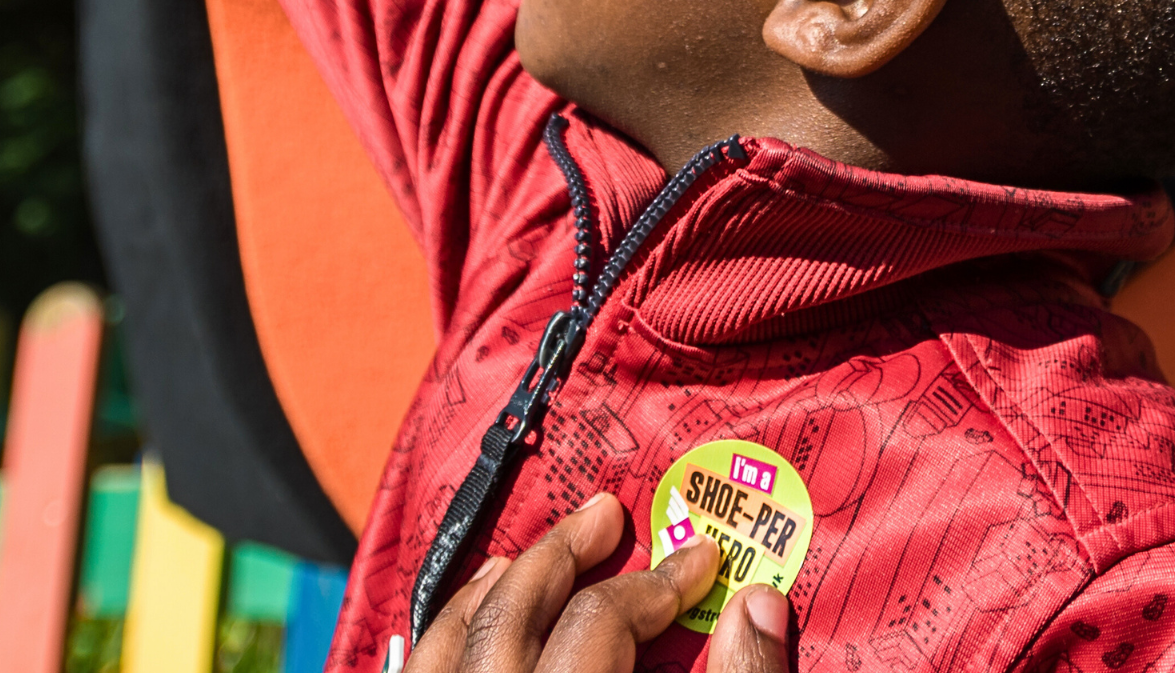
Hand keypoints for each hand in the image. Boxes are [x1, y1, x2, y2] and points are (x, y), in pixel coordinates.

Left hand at [406, 495, 790, 672]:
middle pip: (512, 613)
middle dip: (563, 554)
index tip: (701, 566)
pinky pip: (414, 672)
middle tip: (608, 517)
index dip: (659, 586)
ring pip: (448, 641)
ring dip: (493, 587)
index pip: (599, 624)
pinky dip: (448, 634)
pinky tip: (473, 623)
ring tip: (532, 554)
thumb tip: (760, 603)